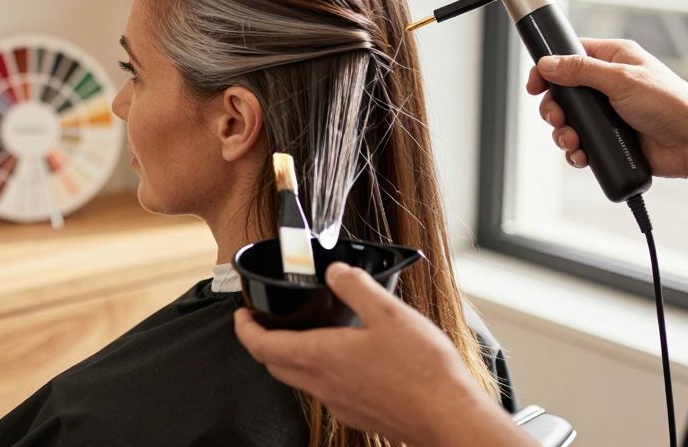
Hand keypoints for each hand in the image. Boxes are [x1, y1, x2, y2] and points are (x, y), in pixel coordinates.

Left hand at [234, 263, 528, 446]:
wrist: (447, 416)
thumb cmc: (422, 370)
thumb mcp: (389, 313)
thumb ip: (357, 288)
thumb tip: (334, 271)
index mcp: (321, 357)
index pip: (261, 347)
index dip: (244, 329)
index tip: (241, 314)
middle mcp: (323, 384)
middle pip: (274, 365)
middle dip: (263, 343)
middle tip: (265, 322)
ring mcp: (339, 403)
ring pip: (299, 380)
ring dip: (290, 358)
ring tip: (302, 334)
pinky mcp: (357, 413)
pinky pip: (325, 391)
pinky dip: (319, 372)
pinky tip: (344, 359)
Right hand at [529, 37, 687, 208]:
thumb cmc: (671, 104)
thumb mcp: (622, 79)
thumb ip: (581, 70)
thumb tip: (548, 64)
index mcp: (613, 60)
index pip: (569, 56)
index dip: (548, 69)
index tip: (535, 84)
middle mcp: (608, 85)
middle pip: (563, 93)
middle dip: (554, 108)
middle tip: (557, 118)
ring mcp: (608, 114)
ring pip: (568, 121)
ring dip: (563, 133)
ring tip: (572, 142)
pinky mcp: (610, 139)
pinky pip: (581, 145)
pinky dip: (575, 152)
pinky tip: (581, 156)